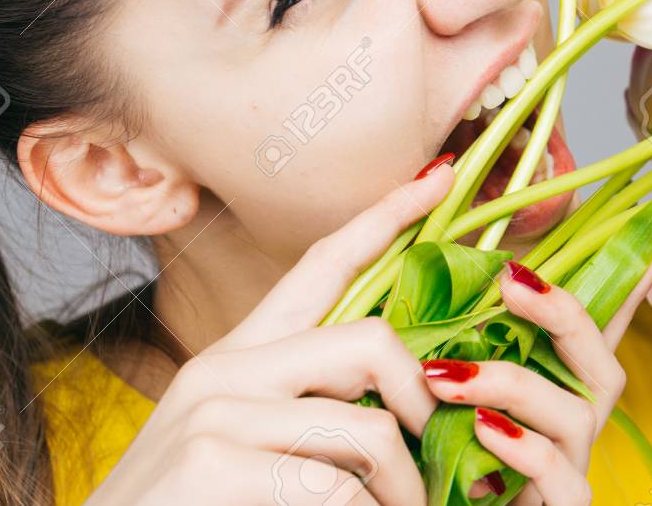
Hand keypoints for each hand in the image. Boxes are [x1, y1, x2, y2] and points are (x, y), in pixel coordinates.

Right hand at [85, 165, 455, 505]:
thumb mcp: (245, 448)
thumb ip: (308, 413)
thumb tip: (397, 411)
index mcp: (236, 356)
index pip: (321, 264)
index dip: (386, 217)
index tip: (440, 178)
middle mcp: (223, 367)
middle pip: (371, 339)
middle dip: (423, 402)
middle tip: (437, 460)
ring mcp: (214, 412)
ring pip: (369, 427)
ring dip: (404, 490)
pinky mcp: (212, 463)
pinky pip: (335, 487)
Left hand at [420, 235, 651, 504]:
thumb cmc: (454, 453)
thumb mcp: (459, 385)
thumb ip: (472, 335)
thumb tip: (475, 271)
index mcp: (564, 385)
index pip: (606, 325)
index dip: (634, 282)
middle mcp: (580, 420)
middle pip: (601, 359)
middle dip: (560, 313)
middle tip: (506, 282)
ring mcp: (574, 464)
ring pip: (574, 413)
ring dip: (508, 383)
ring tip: (446, 373)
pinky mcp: (562, 505)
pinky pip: (558, 476)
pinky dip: (523, 448)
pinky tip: (481, 428)